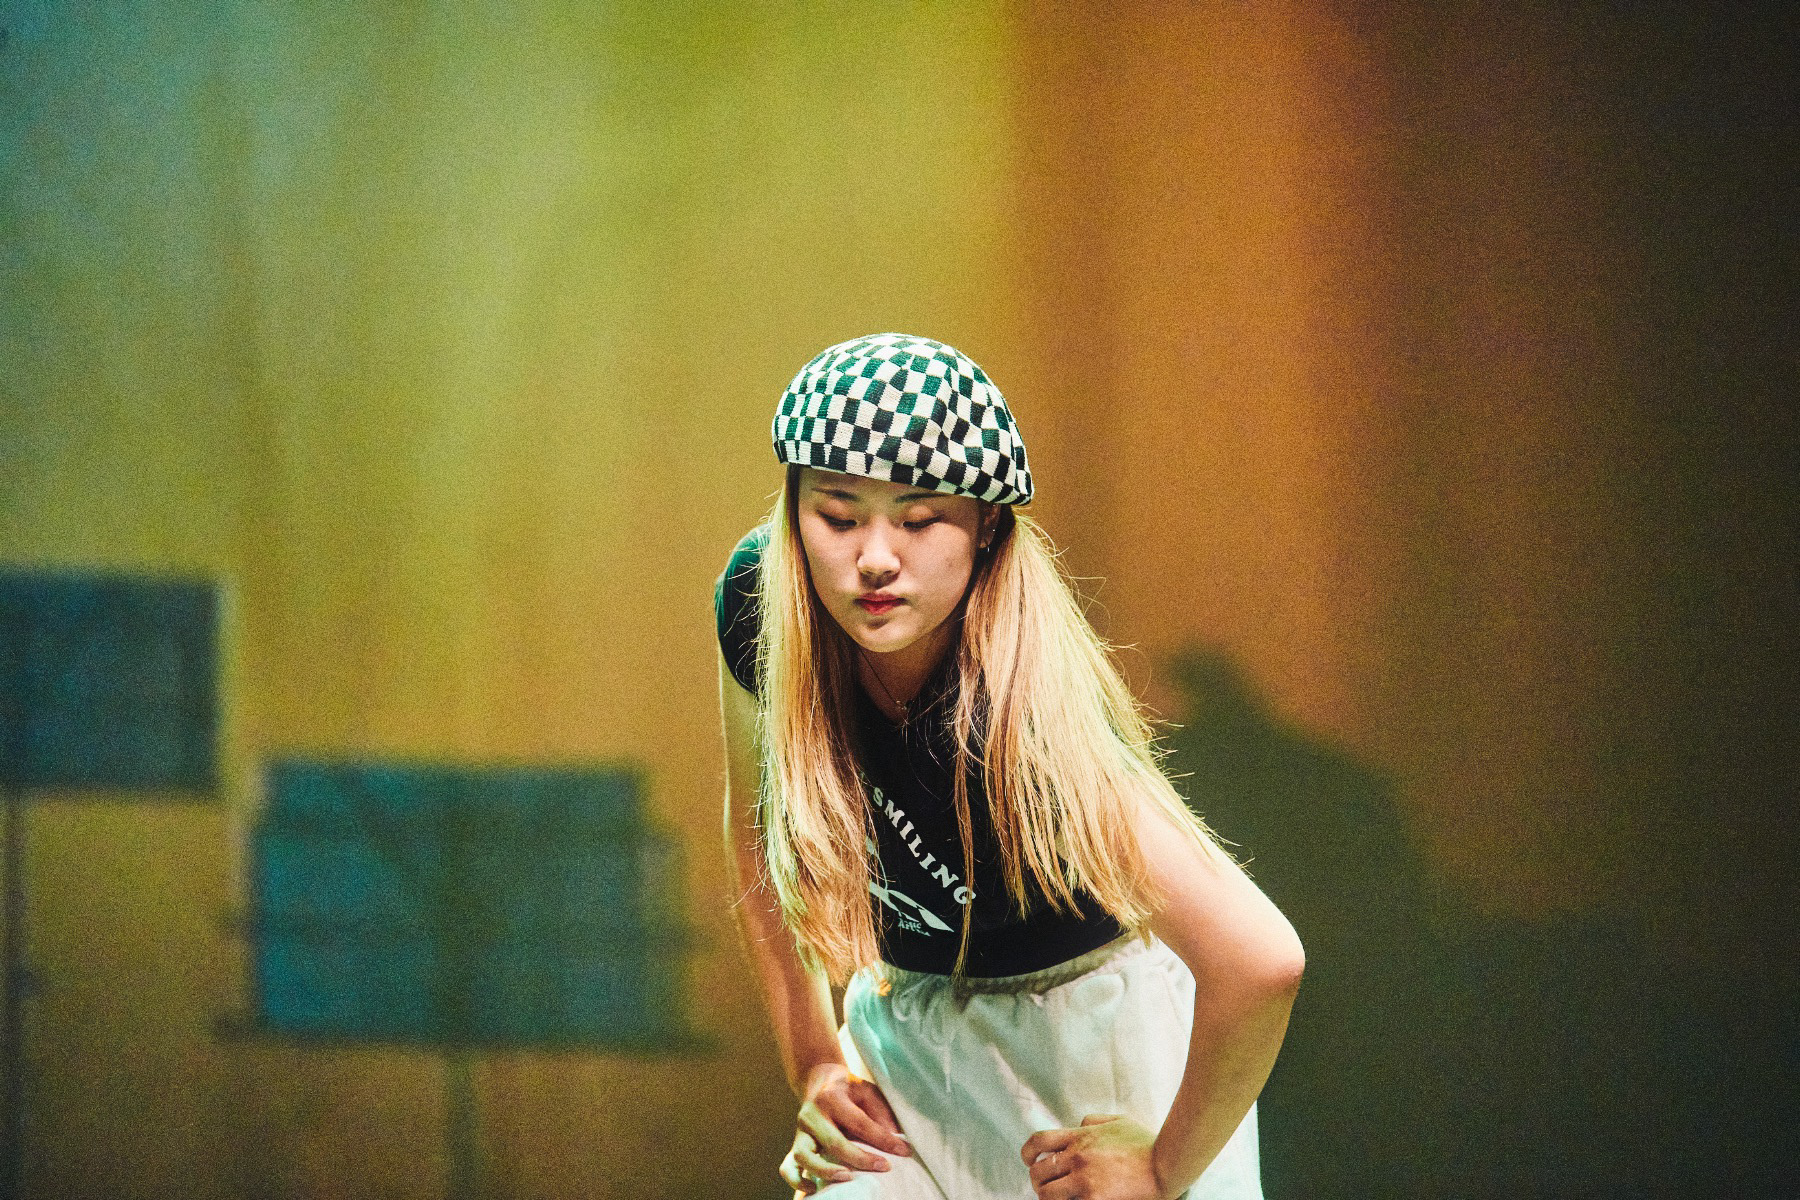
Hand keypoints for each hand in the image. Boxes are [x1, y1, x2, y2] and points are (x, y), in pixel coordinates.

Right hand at [779, 1061, 910, 1193]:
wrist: (819, 1081)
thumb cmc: (848, 1089)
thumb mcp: (867, 1091)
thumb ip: (881, 1113)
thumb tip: (896, 1139)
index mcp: (831, 1097)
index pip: (859, 1122)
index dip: (883, 1139)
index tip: (904, 1151)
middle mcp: (811, 1115)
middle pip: (834, 1141)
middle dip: (860, 1158)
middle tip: (884, 1167)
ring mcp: (800, 1132)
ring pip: (805, 1156)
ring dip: (825, 1170)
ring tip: (847, 1177)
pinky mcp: (795, 1145)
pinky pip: (787, 1166)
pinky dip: (796, 1180)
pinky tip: (811, 1188)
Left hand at [1022, 1114, 1163, 1199]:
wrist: (1166, 1164)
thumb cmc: (1147, 1143)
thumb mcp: (1118, 1121)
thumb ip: (1094, 1121)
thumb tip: (1079, 1123)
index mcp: (1080, 1136)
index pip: (1039, 1141)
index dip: (1027, 1153)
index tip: (1029, 1161)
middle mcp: (1077, 1157)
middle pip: (1038, 1172)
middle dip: (1038, 1181)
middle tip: (1046, 1187)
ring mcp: (1084, 1180)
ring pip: (1047, 1195)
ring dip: (1049, 1198)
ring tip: (1058, 1199)